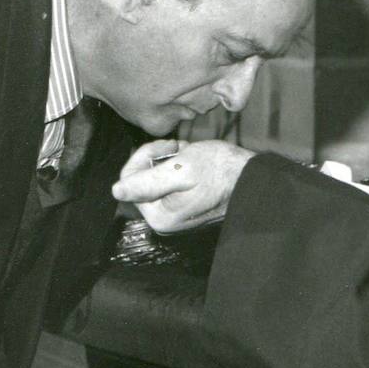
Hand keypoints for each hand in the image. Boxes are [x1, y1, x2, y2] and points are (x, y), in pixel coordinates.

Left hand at [112, 140, 254, 233]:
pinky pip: (169, 181)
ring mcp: (174, 213)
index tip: (167, 147)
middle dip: (158, 158)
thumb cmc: (220, 171)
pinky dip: (178, 166)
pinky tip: (194, 160)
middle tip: (180, 149)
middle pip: (141, 178)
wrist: (252, 178)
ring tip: (189, 154)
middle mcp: (163, 220)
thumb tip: (116, 190)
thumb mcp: (181, 169)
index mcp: (159, 216)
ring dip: (169, 159)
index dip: (144, 156)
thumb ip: (147, 181)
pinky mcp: (184, 205)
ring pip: (155, 176)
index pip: (129, 180)